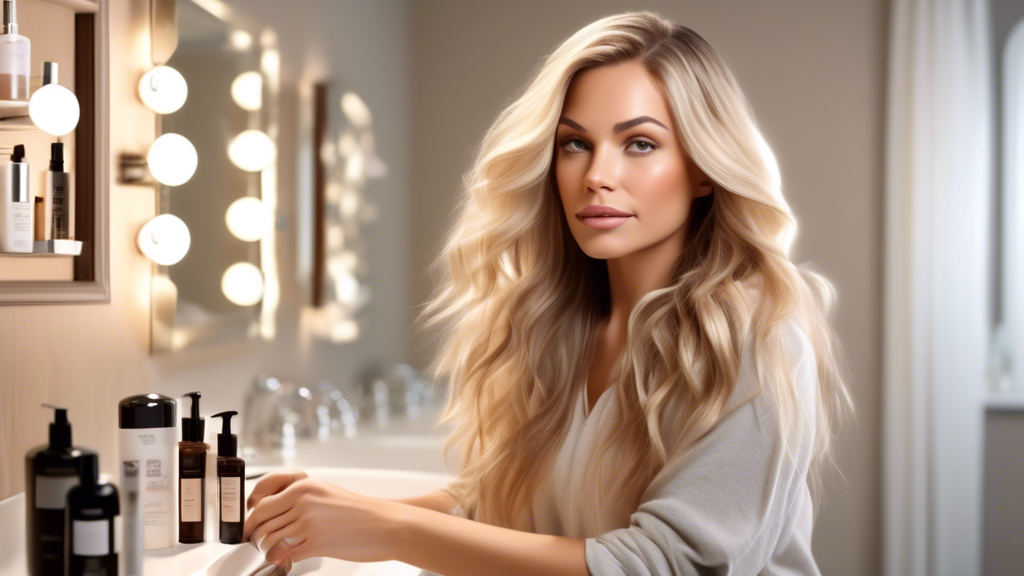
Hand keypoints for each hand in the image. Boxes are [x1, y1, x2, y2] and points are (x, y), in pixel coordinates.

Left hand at [243, 476, 401, 567]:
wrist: (385, 524)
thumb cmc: (358, 511)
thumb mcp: (324, 492)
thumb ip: (297, 497)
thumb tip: (269, 510)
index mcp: (303, 486)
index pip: (260, 503)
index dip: (249, 519)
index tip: (248, 527)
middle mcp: (303, 501)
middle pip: (260, 523)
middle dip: (255, 537)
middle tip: (259, 544)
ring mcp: (309, 523)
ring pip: (269, 541)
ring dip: (269, 551)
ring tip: (276, 553)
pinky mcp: (316, 543)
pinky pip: (286, 555)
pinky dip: (284, 561)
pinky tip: (289, 560)